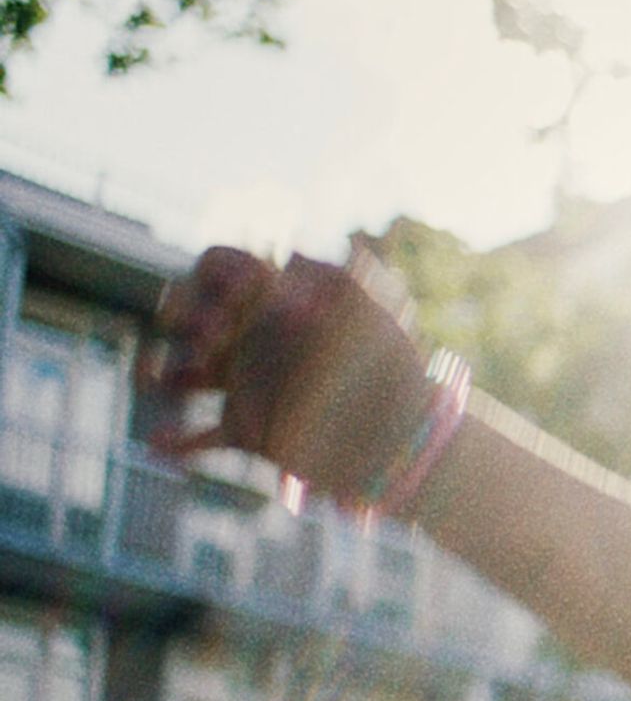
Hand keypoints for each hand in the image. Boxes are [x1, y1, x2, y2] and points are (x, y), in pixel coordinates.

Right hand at [144, 246, 429, 498]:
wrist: (404, 441)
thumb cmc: (393, 370)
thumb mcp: (371, 314)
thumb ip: (333, 277)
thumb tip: (288, 257)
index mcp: (278, 301)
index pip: (220, 267)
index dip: (207, 275)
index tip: (228, 295)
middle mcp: (254, 339)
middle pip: (188, 314)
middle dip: (182, 317)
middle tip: (206, 341)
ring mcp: (247, 385)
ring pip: (181, 373)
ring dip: (160, 372)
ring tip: (157, 380)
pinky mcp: (249, 432)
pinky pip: (200, 436)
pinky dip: (175, 441)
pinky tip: (156, 443)